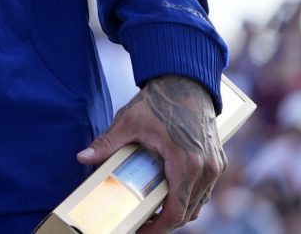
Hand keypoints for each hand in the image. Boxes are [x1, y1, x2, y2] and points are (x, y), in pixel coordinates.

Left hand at [76, 74, 223, 232]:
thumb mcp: (128, 122)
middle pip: (188, 212)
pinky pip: (204, 190)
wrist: (185, 82)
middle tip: (142, 224)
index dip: (158, 227)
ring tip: (152, 212)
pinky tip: (168, 195)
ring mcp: (216, 166)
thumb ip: (107, 144)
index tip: (141, 231)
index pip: (175, 211)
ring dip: (178, 210)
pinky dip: (188, 197)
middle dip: (165, 222)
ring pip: (198, 202)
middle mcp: (207, 169)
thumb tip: (82, 157)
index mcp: (186, 164)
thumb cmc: (159, 101)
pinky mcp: (218, 161)